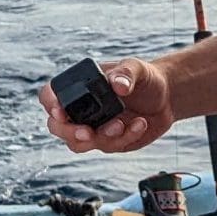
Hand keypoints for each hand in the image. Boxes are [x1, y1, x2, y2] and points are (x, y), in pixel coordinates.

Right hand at [37, 58, 175, 153]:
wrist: (166, 98)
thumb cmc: (146, 78)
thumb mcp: (137, 68)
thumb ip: (126, 73)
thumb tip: (117, 85)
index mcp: (78, 86)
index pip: (50, 96)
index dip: (50, 104)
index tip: (61, 111)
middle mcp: (80, 109)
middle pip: (57, 127)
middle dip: (69, 132)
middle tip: (88, 132)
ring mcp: (92, 127)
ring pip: (78, 143)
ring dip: (100, 138)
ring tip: (121, 124)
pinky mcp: (108, 142)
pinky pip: (108, 147)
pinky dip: (124, 137)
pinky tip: (140, 124)